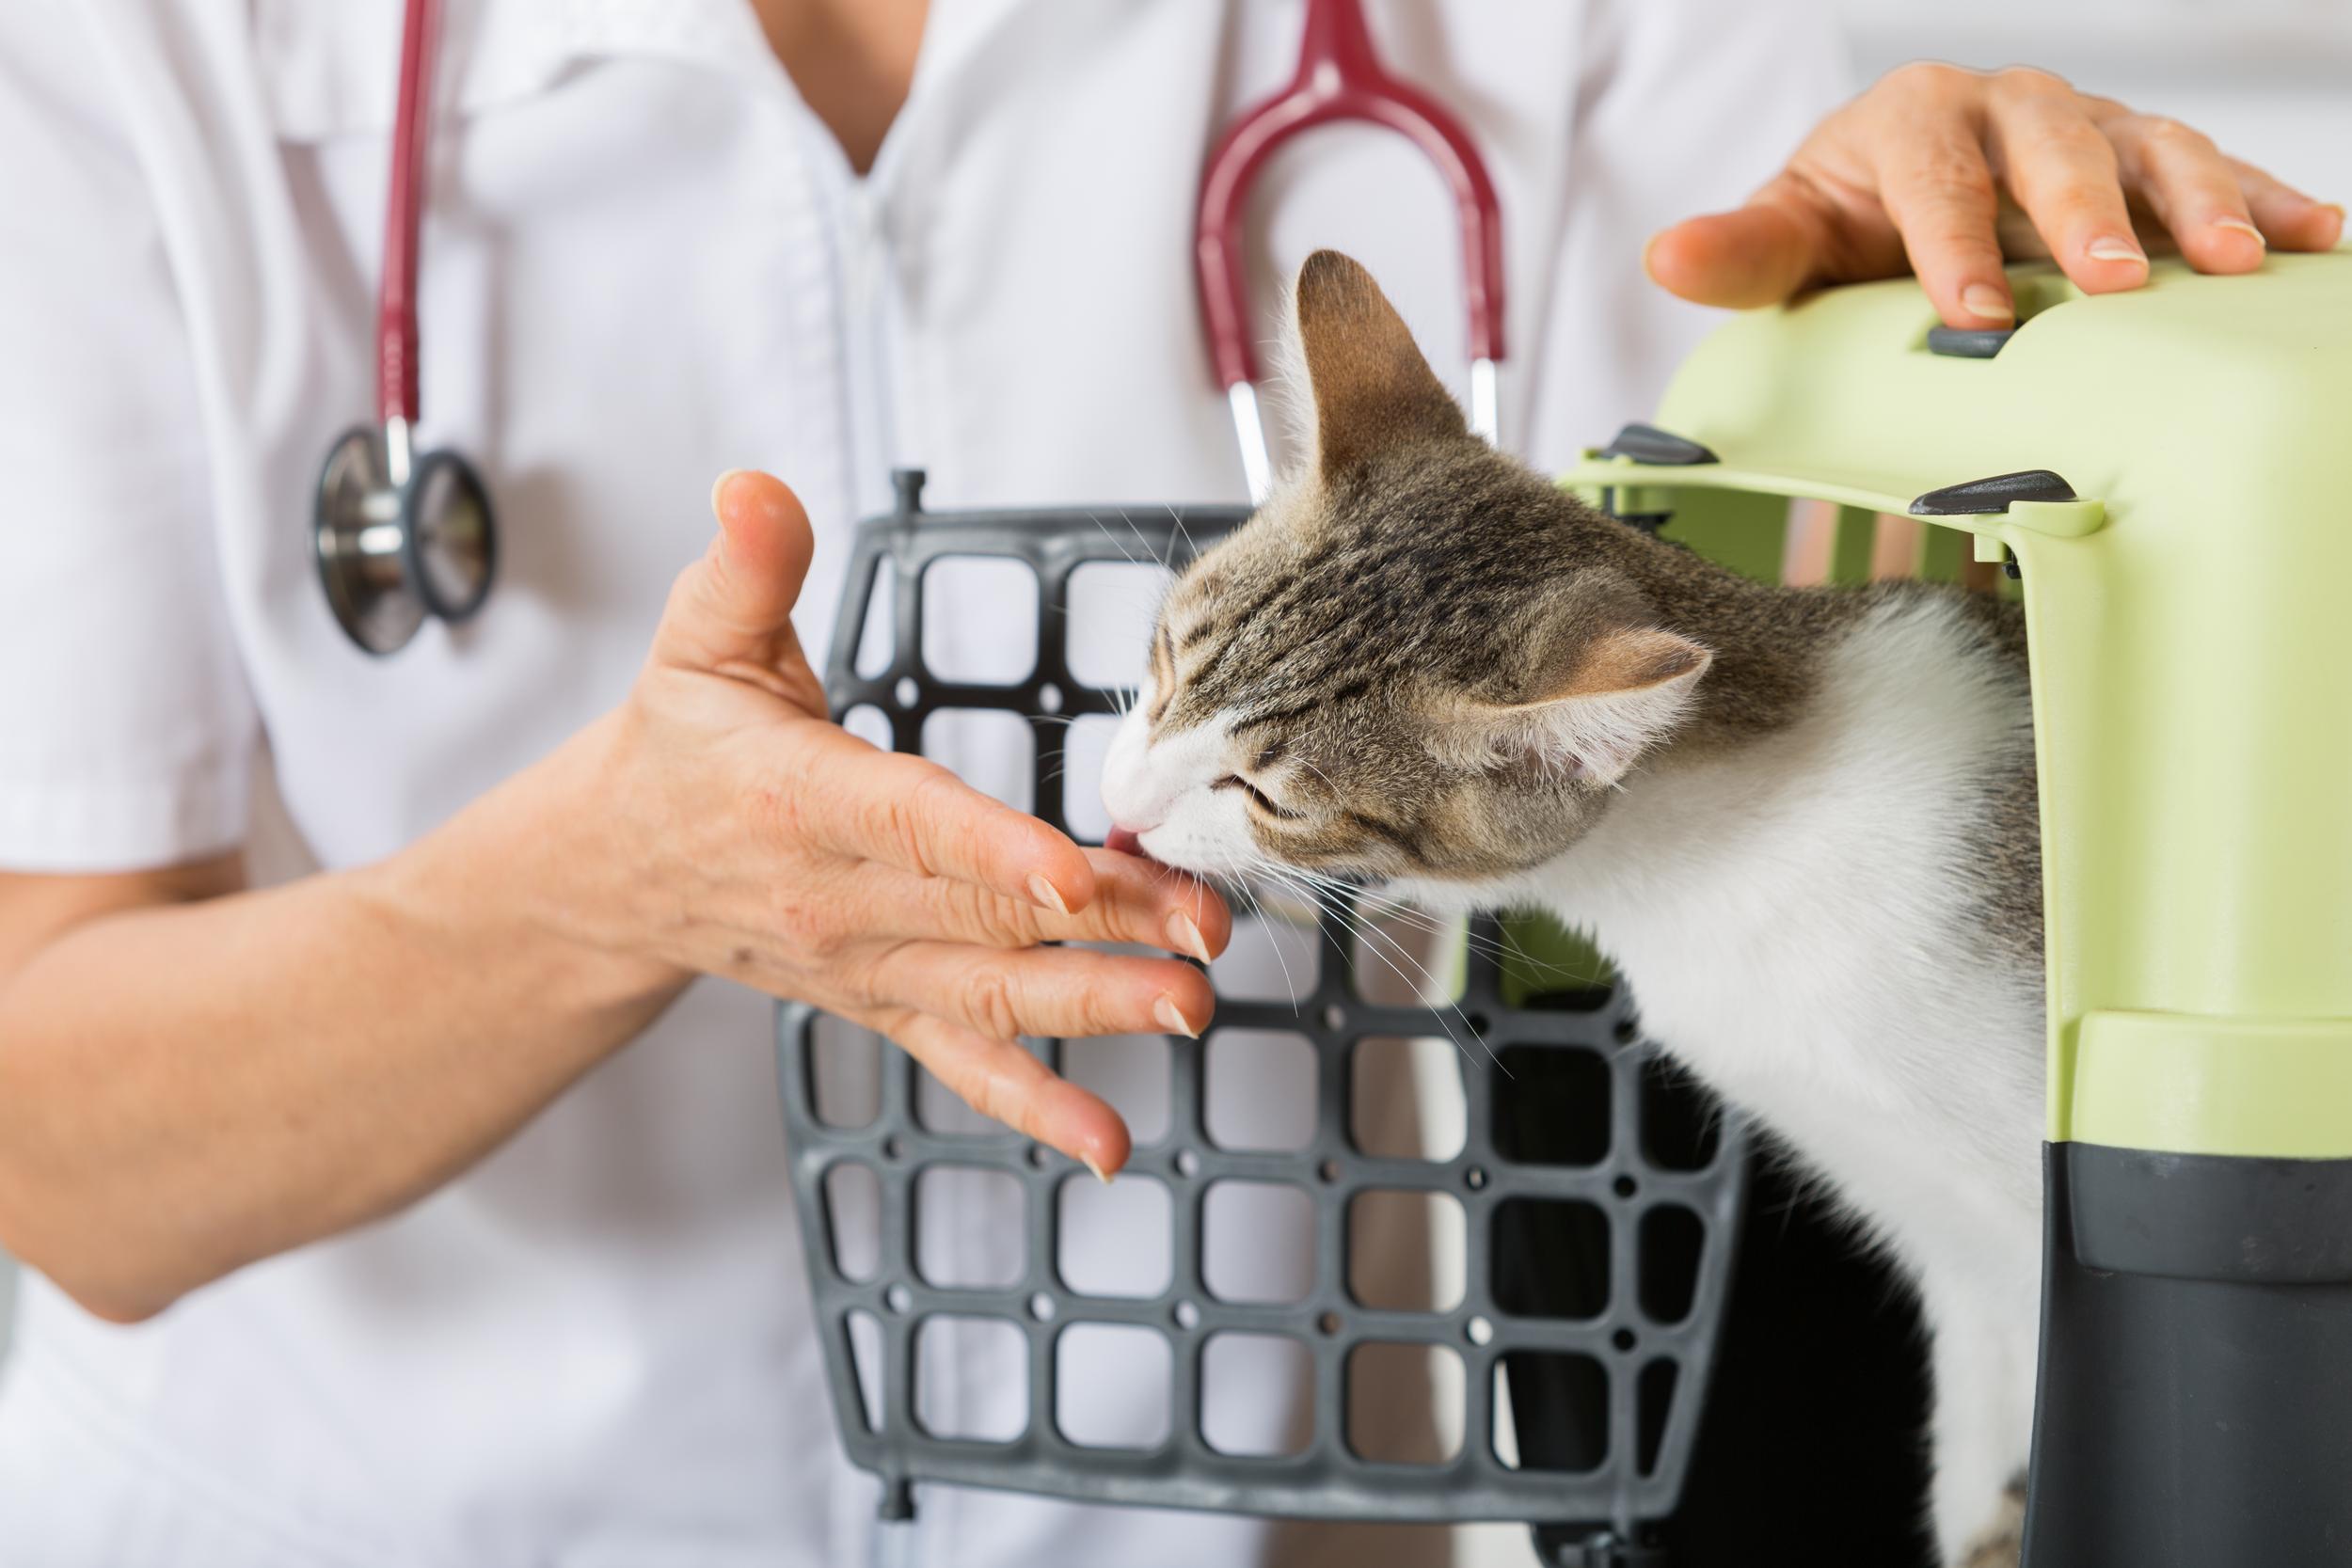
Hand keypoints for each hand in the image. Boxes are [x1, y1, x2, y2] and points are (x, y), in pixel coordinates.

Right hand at [546, 471, 1223, 1175]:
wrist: (615, 877)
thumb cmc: (677, 751)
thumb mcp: (696, 645)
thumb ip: (746, 570)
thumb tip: (758, 490)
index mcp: (801, 799)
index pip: (910, 825)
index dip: (994, 850)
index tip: (1076, 874)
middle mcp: (838, 899)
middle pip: (985, 914)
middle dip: (1103, 926)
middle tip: (1202, 929)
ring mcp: (865, 966)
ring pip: (991, 993)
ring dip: (1096, 1007)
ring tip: (1189, 1008)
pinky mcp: (883, 1006)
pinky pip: (962, 1062)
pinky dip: (1033, 1107)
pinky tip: (1106, 1142)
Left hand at [1648, 63, 2343, 328]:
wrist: (1901, 196)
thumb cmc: (1846, 224)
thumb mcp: (1790, 239)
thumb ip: (1741, 254)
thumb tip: (1667, 257)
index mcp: (1913, 119)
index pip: (1934, 176)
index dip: (1952, 242)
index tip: (1973, 313)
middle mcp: (2009, 108)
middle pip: (2054, 149)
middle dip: (2086, 212)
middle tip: (2115, 279)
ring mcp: (2088, 128)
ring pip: (2151, 149)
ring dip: (2197, 203)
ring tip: (2235, 262)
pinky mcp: (2148, 157)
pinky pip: (2217, 170)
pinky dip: (2269, 201)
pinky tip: (2319, 241)